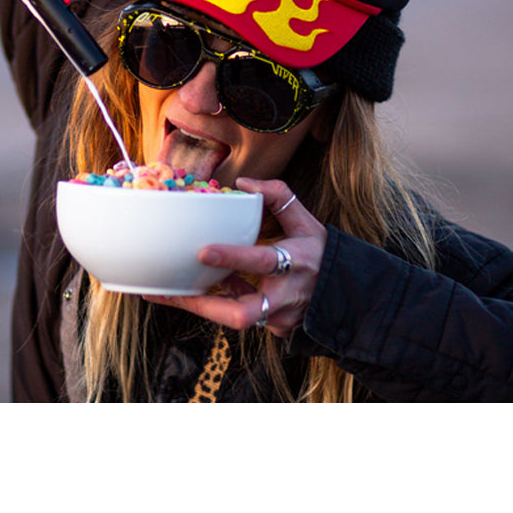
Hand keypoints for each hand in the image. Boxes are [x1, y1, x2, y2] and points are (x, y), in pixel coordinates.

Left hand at [143, 178, 327, 340]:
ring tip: (164, 294)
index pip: (263, 261)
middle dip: (205, 305)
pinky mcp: (273, 329)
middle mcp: (286, 296)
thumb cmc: (321, 253)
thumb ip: (279, 196)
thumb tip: (243, 183)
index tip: (202, 250)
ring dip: (199, 307)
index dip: (233, 257)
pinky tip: (191, 291)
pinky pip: (239, 315)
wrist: (349, 296)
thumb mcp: (307, 222)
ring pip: (234, 319)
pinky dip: (216, 304)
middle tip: (170, 291)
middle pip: (243, 312)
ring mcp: (279, 318)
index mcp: (295, 263)